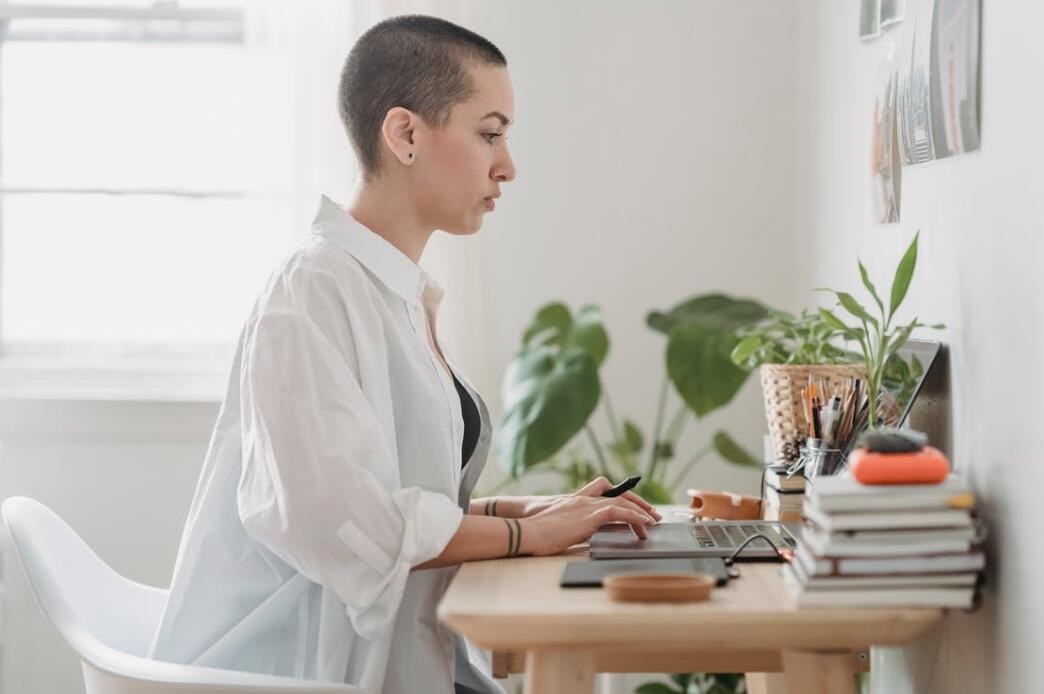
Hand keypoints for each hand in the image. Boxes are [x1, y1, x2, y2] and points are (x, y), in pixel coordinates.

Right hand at [520, 477, 662, 522]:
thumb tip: (585, 535)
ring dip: (641, 512)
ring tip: (653, 523)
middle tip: (653, 516)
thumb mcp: (560, 529)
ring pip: (622, 502)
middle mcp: (584, 500)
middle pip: (619, 495)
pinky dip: (634, 517)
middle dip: (638, 504)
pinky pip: (618, 512)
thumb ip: (574, 527)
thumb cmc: (538, 535)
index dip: (623, 498)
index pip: (606, 492)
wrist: (527, 533)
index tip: (636, 509)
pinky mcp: (588, 516)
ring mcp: (586, 506)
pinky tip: (643, 525)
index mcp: (576, 501)